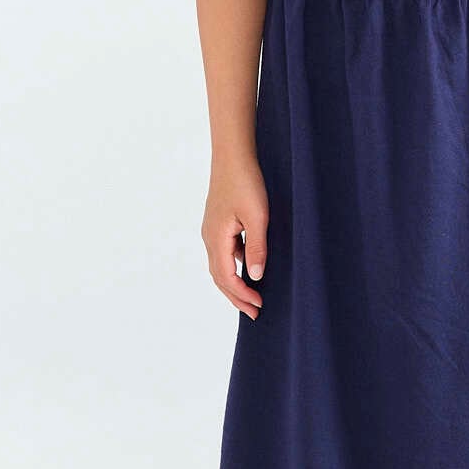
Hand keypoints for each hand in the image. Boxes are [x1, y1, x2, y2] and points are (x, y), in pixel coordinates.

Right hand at [202, 157, 268, 318]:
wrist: (232, 155)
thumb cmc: (246, 182)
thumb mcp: (258, 217)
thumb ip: (257, 248)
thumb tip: (255, 277)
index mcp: (217, 239)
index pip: (227, 277)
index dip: (242, 295)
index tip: (259, 306)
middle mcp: (209, 237)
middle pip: (219, 277)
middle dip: (236, 296)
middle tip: (254, 313)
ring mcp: (211, 230)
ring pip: (219, 266)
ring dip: (233, 284)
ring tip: (250, 296)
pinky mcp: (217, 223)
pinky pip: (223, 253)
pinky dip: (233, 267)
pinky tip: (247, 267)